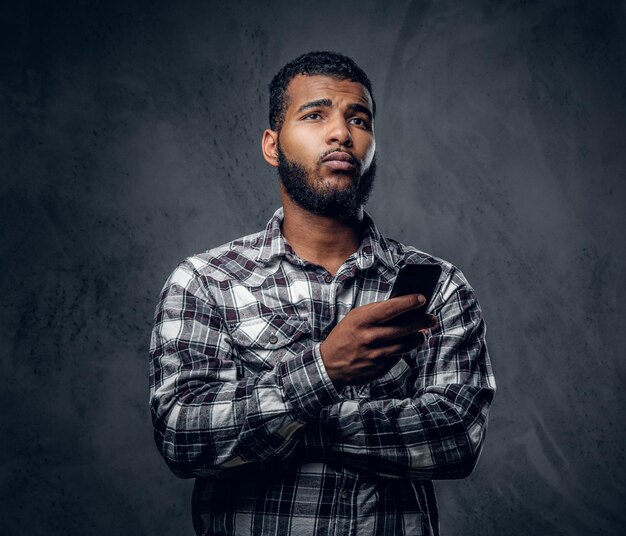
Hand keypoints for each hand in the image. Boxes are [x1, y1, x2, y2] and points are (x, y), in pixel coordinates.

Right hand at [319, 294, 436, 387]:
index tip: (422, 298)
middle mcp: (369, 337)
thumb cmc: (344, 336)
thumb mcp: (354, 318)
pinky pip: (398, 357)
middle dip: (421, 321)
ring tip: (422, 333)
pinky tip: (407, 345)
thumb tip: (400, 306)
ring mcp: (375, 354)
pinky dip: (404, 350)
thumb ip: (375, 312)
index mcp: (362, 320)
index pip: (391, 308)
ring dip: (418, 338)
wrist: (329, 364)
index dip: (409, 302)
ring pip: (405, 345)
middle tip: (431, 318)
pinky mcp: (379, 368)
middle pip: (403, 327)